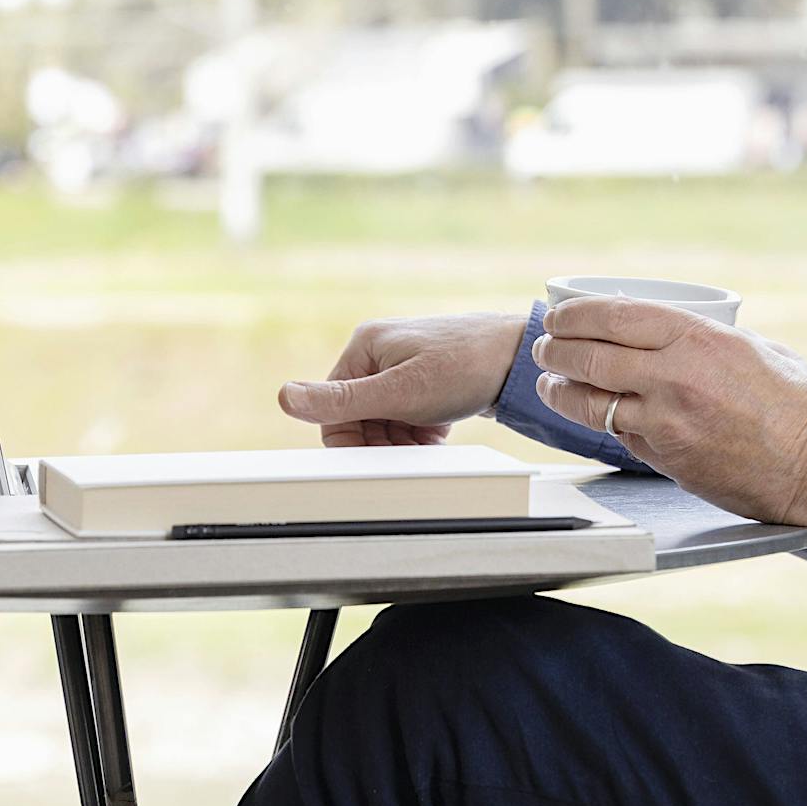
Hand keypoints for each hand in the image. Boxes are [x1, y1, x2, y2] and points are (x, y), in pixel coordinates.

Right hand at [278, 311, 527, 446]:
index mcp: (365, 346)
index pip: (332, 408)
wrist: (522, 359)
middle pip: (360, 417)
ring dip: (402, 440)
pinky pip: (408, 416)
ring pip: (385, 420)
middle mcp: (381, 352)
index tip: (376, 459)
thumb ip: (342, 400)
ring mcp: (405, 364)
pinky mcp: (427, 379)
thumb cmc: (465, 366)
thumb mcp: (399, 391)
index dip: (351, 440)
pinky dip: (419, 432)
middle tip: (411, 450)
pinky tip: (438, 433)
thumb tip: (284, 397)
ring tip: (428, 441)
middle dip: (382, 441)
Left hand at [533, 298, 806, 528]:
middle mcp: (677, 379)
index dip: (578, 314)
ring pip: (594, 403)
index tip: (560, 313)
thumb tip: (675, 336)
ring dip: (562, 391)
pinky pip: (622, 435)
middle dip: (558, 349)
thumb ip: (709, 341)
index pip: (618, 317)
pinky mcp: (669, 462)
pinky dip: (604, 422)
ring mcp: (669, 424)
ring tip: (549, 383)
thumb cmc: (804, 404)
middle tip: (545, 345)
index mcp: (700, 340)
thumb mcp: (758, 348)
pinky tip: (595, 414)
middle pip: (593, 358)